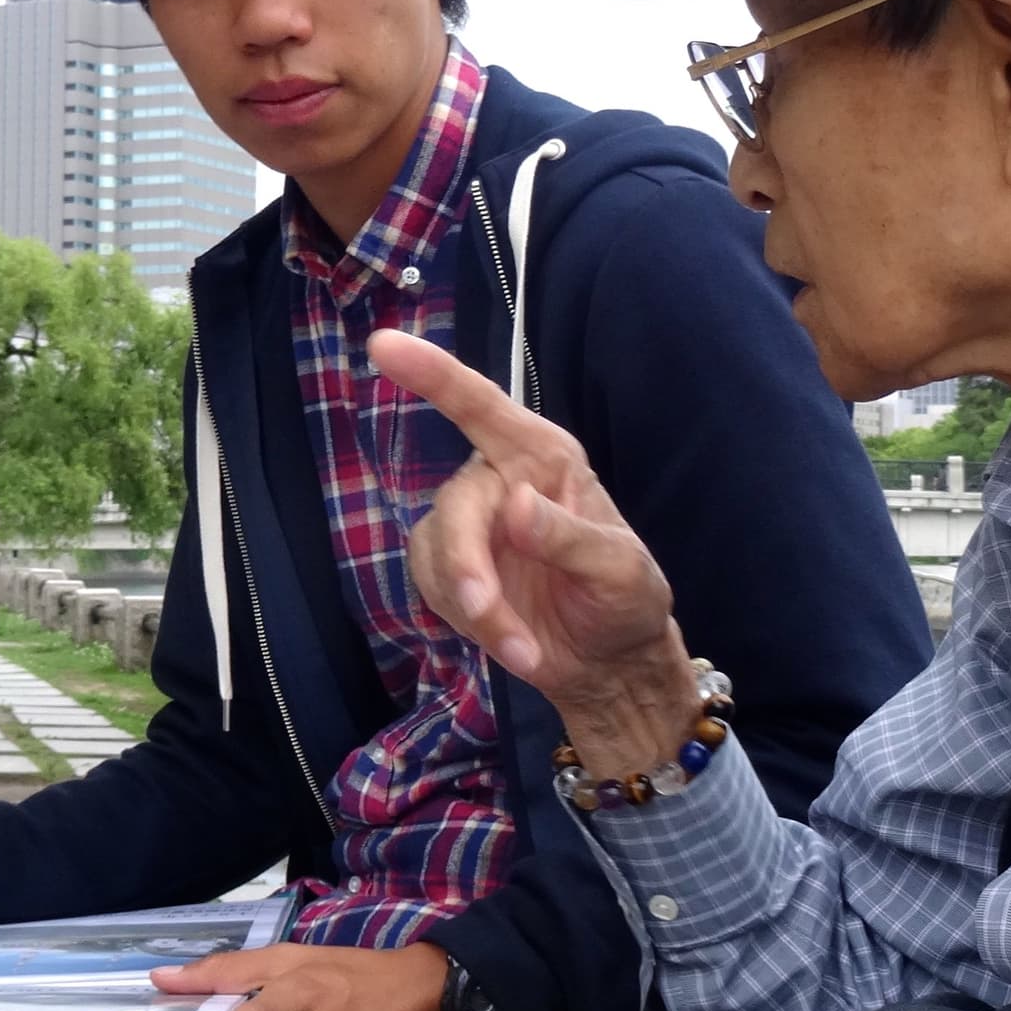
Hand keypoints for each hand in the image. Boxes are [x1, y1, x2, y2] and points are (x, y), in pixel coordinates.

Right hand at [368, 329, 700, 778]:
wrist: (609, 663)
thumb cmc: (625, 599)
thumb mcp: (621, 571)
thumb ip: (572, 537)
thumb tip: (513, 505)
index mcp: (544, 458)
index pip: (482, 407)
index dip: (433, 374)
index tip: (384, 346)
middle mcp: (500, 479)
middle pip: (455, 504)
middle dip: (467, 564)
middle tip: (486, 612)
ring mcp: (470, 526)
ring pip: (437, 551)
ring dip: (475, 607)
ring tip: (525, 648)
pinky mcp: (448, 570)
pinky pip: (430, 584)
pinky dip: (466, 622)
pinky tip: (509, 642)